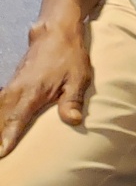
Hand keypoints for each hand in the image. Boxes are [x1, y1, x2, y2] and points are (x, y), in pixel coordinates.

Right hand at [0, 21, 92, 156]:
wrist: (56, 33)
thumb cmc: (70, 57)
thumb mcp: (78, 77)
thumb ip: (72, 100)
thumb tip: (73, 121)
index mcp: (33, 92)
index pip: (18, 118)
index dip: (8, 136)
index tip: (2, 152)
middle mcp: (17, 90)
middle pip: (1, 117)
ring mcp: (12, 86)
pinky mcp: (12, 83)